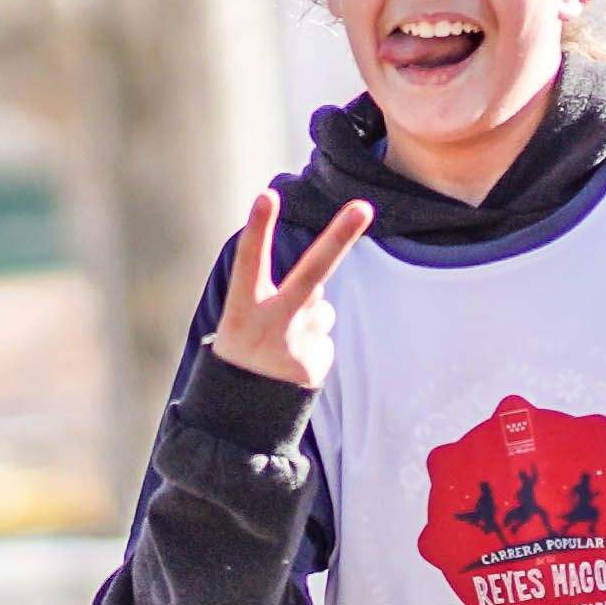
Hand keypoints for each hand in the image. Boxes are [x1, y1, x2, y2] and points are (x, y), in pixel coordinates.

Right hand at [206, 184, 369, 389]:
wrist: (242, 409)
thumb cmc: (243, 346)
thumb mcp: (242, 317)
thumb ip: (279, 294)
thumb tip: (322, 290)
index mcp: (242, 307)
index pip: (250, 261)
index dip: (259, 228)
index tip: (267, 195)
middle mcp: (271, 324)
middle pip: (312, 273)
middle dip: (339, 236)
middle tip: (363, 207)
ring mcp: (297, 344)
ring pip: (322, 308)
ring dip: (309, 319)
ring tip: (283, 344)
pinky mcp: (317, 362)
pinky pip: (325, 335)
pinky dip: (313, 343)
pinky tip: (293, 361)